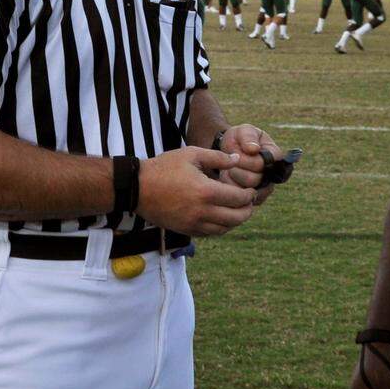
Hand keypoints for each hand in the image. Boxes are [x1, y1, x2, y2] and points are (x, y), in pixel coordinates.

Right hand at [137, 146, 255, 235]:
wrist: (138, 188)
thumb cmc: (164, 167)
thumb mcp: (192, 155)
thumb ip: (217, 158)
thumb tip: (237, 160)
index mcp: (206, 192)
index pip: (238, 199)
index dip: (249, 195)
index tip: (252, 190)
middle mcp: (202, 212)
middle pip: (236, 218)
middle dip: (247, 210)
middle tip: (249, 202)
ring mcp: (193, 224)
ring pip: (224, 229)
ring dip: (235, 221)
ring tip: (238, 210)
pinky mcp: (186, 230)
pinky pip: (210, 233)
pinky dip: (221, 227)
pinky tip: (222, 217)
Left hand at [215, 124, 283, 204]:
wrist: (230, 150)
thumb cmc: (240, 139)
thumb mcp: (244, 130)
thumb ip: (248, 137)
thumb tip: (253, 149)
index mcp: (275, 156)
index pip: (263, 163)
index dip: (248, 158)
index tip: (241, 150)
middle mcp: (273, 174)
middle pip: (254, 179)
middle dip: (237, 168)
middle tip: (232, 159)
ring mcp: (264, 189)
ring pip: (246, 191)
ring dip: (233, 177)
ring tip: (229, 167)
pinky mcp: (253, 199)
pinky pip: (240, 199)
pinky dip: (229, 187)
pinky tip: (227, 177)